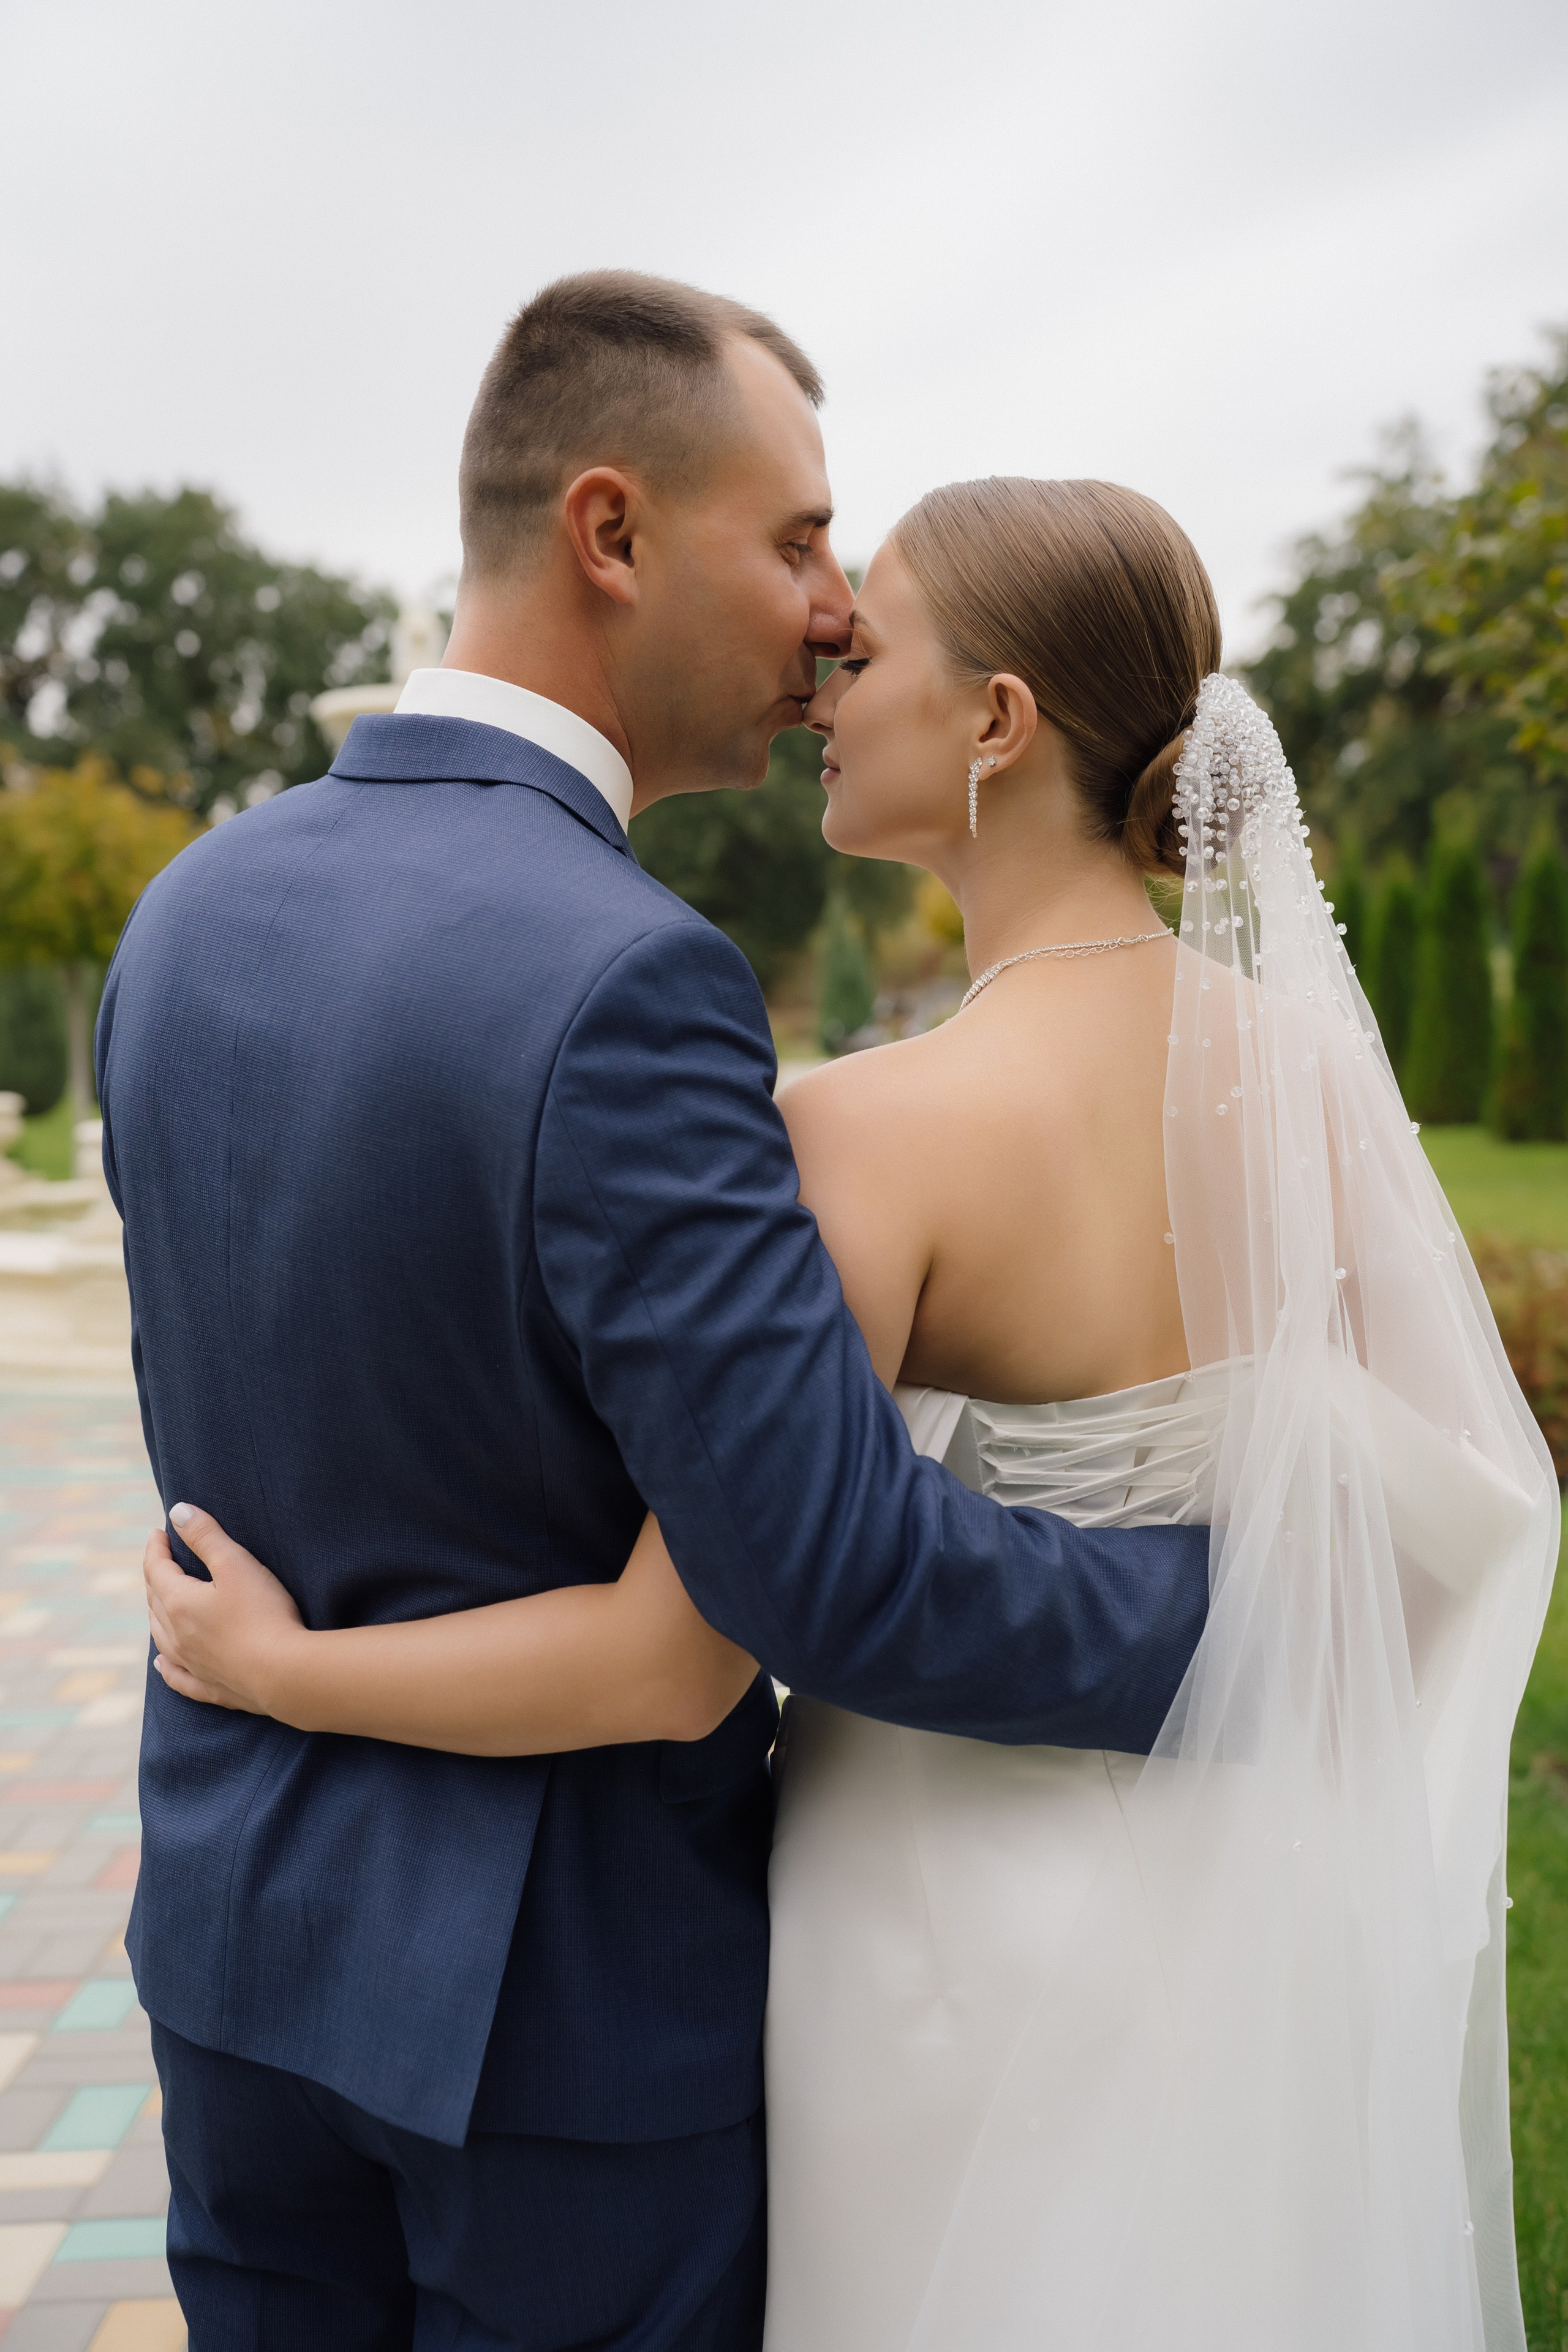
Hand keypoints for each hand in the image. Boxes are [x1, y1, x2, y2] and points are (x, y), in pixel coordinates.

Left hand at [143, 1505, 305, 1715]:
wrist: (284, 1673)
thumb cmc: (263, 1613)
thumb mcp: (236, 1563)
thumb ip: (206, 1535)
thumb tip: (177, 1512)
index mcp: (179, 1603)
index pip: (156, 1569)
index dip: (156, 1548)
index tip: (159, 1533)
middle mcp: (176, 1635)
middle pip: (155, 1601)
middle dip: (156, 1576)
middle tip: (163, 1559)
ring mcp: (191, 1664)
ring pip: (161, 1636)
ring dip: (157, 1614)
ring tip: (158, 1602)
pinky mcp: (209, 1687)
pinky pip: (176, 1676)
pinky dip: (165, 1666)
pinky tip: (160, 1662)